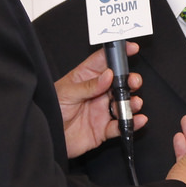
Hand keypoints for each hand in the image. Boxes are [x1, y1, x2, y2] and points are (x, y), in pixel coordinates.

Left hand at [55, 43, 144, 158]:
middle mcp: (97, 93)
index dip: (118, 54)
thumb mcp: (67, 93)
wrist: (47, 138)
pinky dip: (131, 123)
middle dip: (130, 80)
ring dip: (133, 102)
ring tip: (135, 103)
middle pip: (119, 83)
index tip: (132, 48)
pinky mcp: (103, 129)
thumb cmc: (51, 111)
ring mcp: (101, 110)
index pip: (104, 61)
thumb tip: (108, 75)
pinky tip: (138, 119)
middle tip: (133, 82)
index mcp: (86, 78)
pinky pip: (121, 125)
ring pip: (123, 104)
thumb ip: (89, 86)